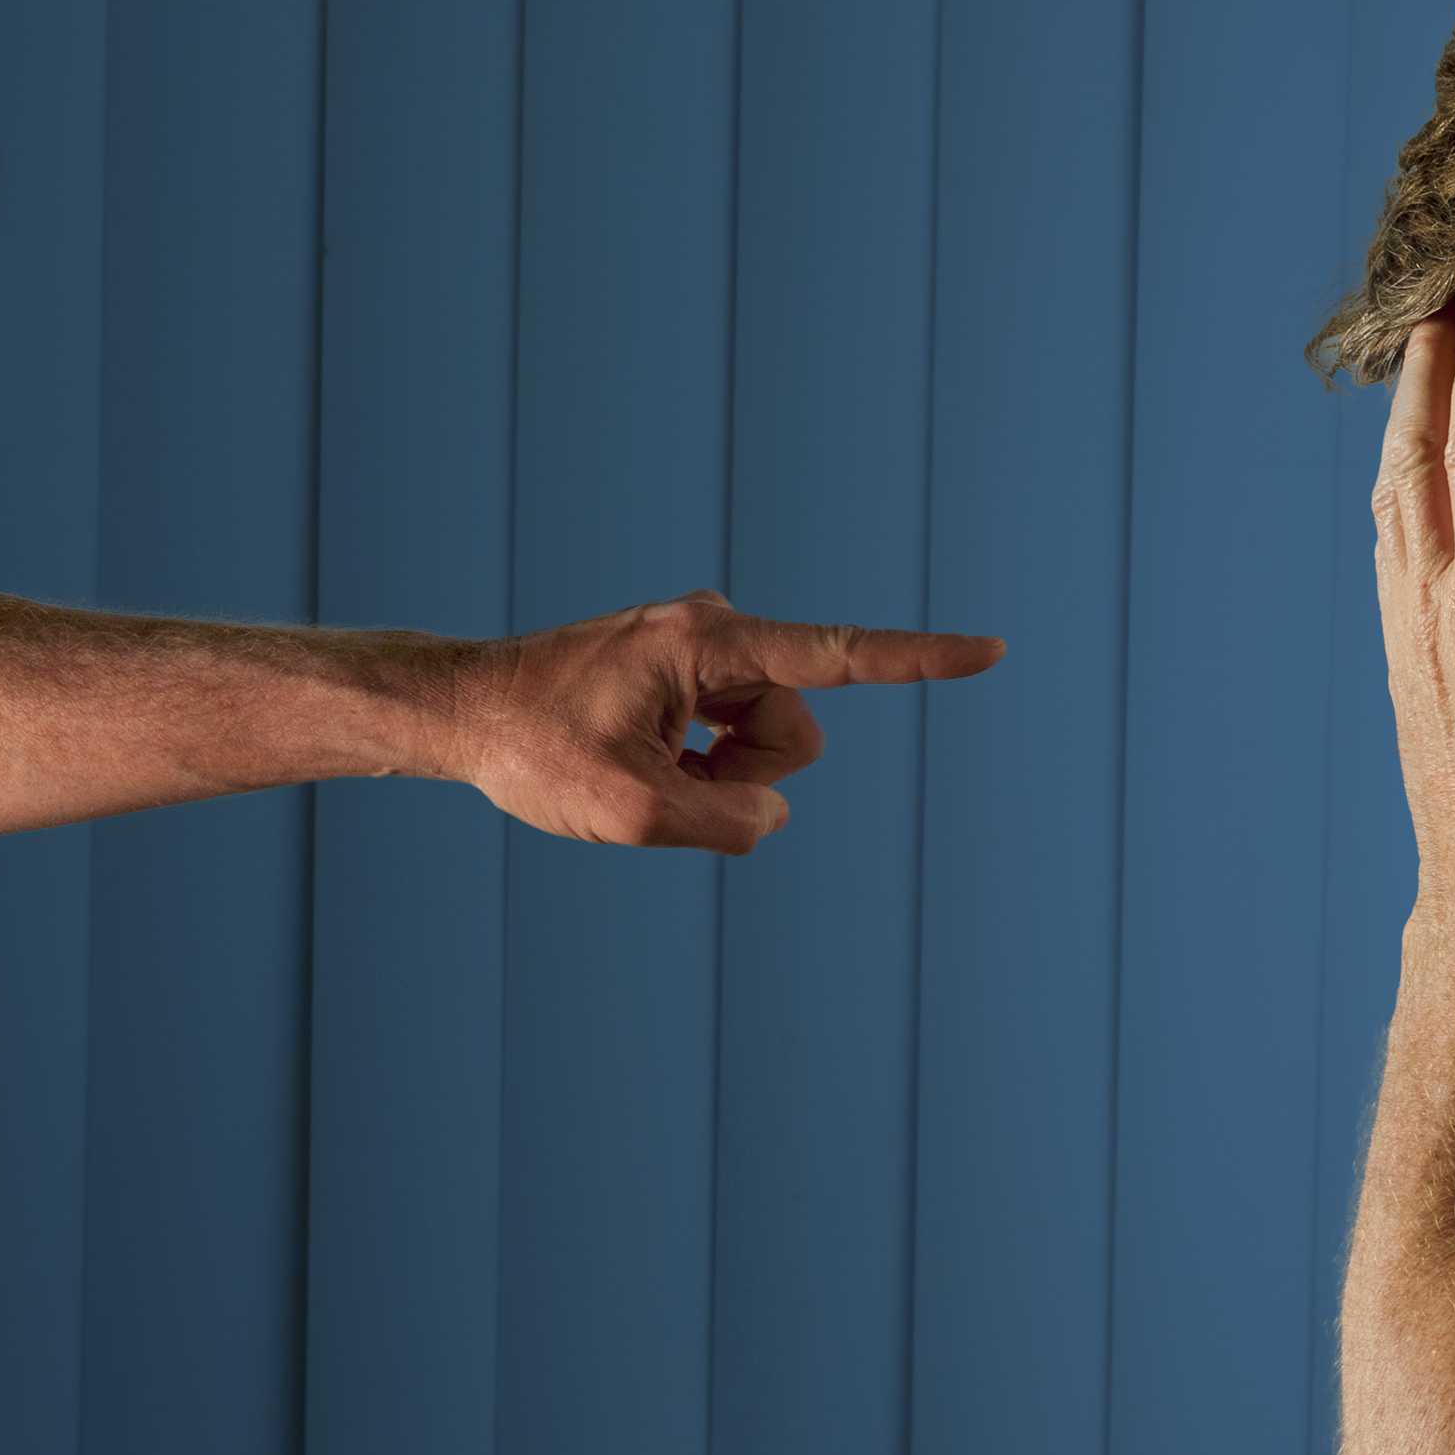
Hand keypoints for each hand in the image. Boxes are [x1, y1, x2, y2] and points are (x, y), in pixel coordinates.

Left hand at [447, 590, 1003, 853]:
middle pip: (796, 729)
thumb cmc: (531, 750)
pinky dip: (698, 766)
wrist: (462, 711)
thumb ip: (730, 824)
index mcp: (706, 642)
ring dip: (718, 776)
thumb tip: (771, 809)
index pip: (839, 654)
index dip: (922, 660)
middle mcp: (715, 630)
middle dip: (747, 775)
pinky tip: (642, 760)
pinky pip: (731, 737)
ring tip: (645, 772)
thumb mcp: (630, 812)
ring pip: (766, 742)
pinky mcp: (688, 673)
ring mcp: (703, 650)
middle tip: (663, 782)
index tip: (992, 649)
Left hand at [1374, 300, 1454, 900]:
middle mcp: (1437, 611)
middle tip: (1440, 307)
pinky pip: (1394, 551)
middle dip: (1426, 379)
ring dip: (1406, 429)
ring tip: (1422, 367)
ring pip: (1392, 505)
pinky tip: (1414, 478)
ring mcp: (1411, 636)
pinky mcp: (1404, 662)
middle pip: (1414, 464)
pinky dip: (1402, 492)